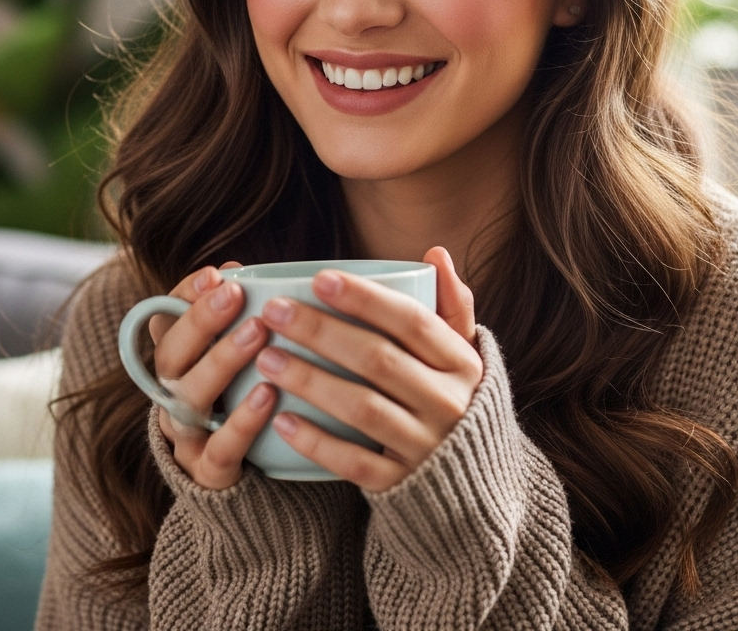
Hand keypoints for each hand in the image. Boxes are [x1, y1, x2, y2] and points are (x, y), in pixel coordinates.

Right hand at [150, 262, 276, 489]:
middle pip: (170, 356)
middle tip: (234, 294)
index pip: (164, 320)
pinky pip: (220, 447)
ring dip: (222, 360)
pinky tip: (268, 393)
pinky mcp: (209, 471)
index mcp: (176, 361)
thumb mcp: (236, 354)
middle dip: (200, 321)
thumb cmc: (240, 396)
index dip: (184, 295)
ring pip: (189, 397)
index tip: (215, 275)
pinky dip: (242, 420)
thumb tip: (242, 272)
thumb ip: (238, 317)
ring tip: (258, 333)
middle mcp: (171, 394)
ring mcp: (186, 435)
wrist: (239, 478)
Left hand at [256, 247, 482, 490]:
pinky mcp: (401, 485)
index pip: (413, 322)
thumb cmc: (453, 398)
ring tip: (267, 358)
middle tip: (274, 312)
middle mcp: (449, 404)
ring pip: (362, 409)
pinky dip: (317, 441)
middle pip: (379, 360)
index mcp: (462, 364)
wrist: (471, 483)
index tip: (319, 278)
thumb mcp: (463, 354)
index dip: (365, 299)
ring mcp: (425, 447)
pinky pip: (354, 463)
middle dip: (322, 332)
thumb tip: (436, 253)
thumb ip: (452, 304)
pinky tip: (281, 418)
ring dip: (311, 380)